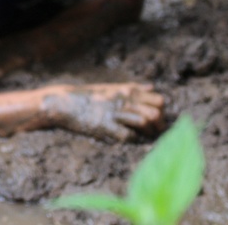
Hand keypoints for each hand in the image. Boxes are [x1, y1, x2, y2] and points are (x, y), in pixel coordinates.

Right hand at [45, 82, 164, 141]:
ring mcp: (115, 113)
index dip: (162, 113)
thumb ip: (132, 87)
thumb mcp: (111, 87)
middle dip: (159, 127)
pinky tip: (128, 140)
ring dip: (147, 134)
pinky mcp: (106, 127)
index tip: (157, 121)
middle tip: (154, 133)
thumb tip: (152, 86)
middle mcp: (124, 100)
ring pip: (145, 122)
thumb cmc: (88, 96)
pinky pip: (129, 136)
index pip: (159, 100)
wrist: (64, 102)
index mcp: (127, 90)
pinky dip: (132, 140)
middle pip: (156, 113)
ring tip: (143, 138)